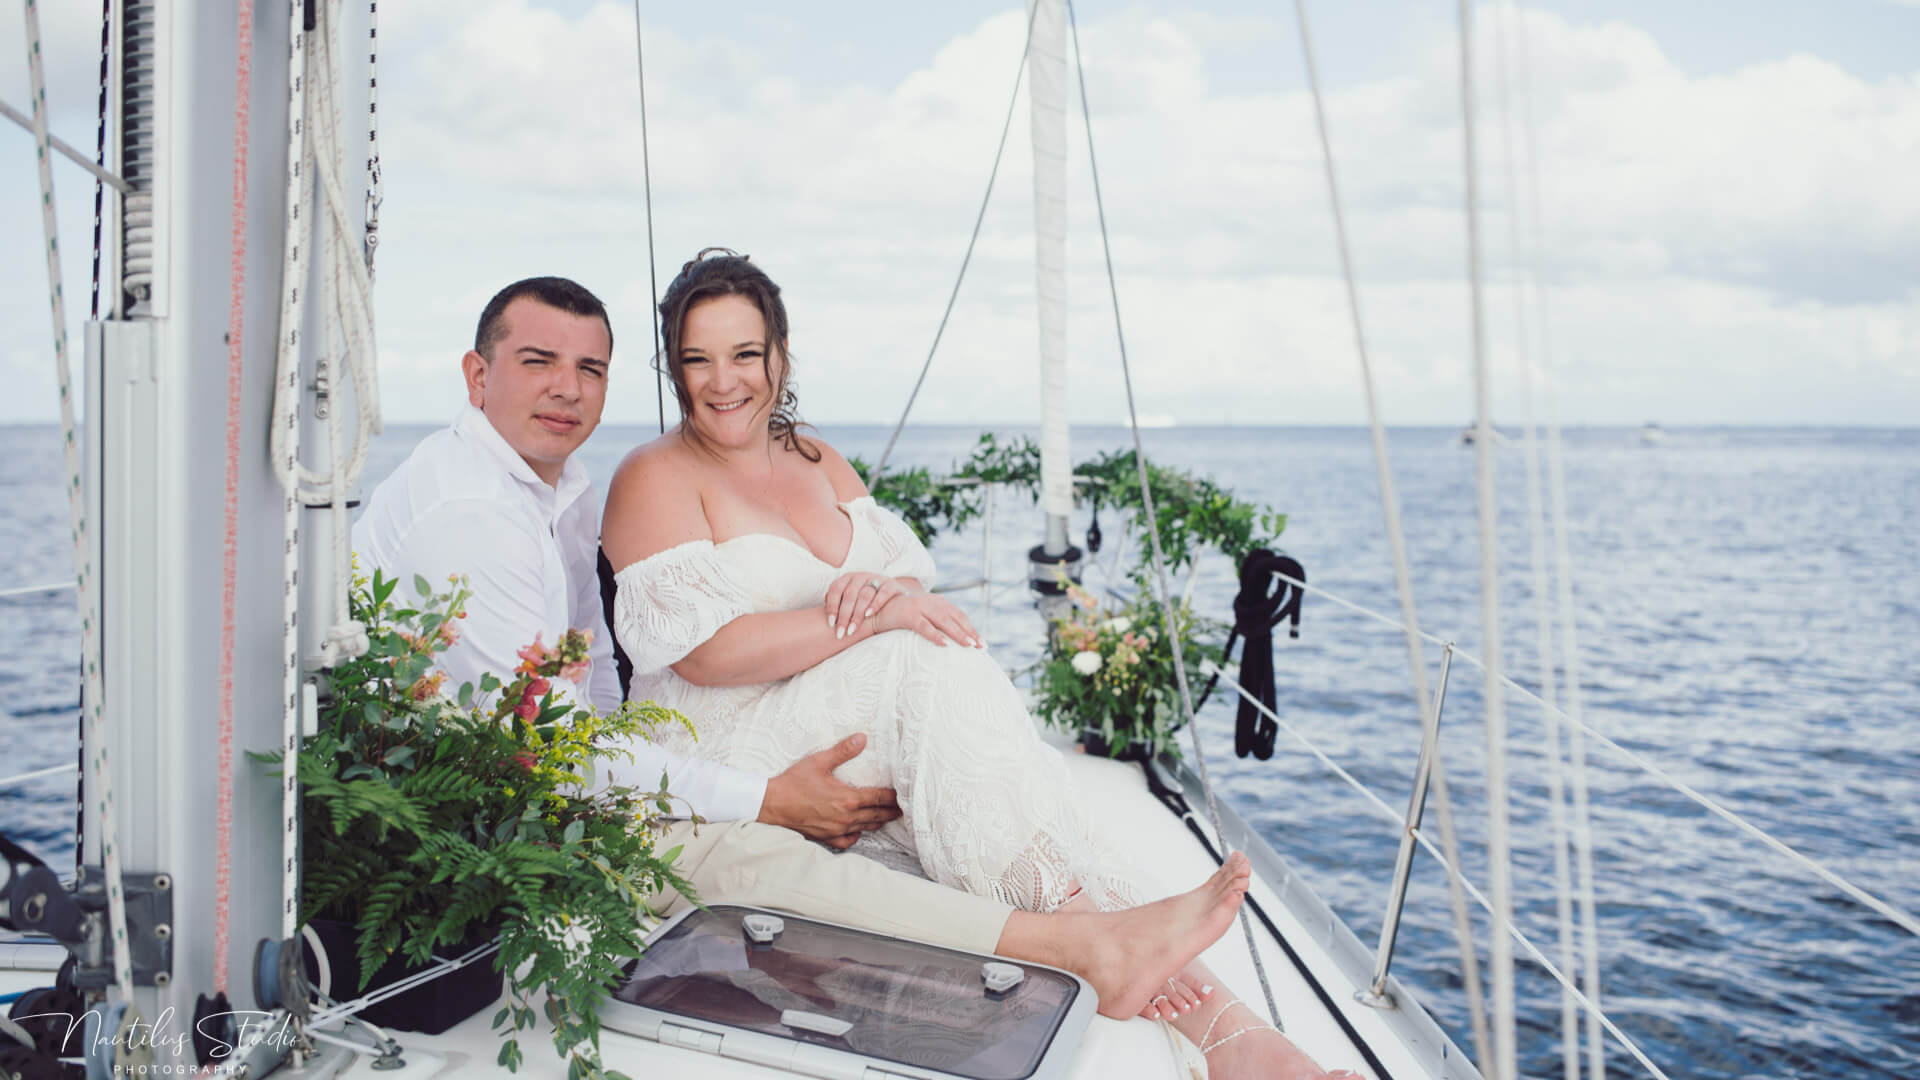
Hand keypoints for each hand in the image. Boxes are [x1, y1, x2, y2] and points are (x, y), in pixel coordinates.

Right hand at [758, 733, 900, 848]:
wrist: (772, 805)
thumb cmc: (794, 782)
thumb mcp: (819, 762)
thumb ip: (843, 751)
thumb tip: (862, 738)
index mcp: (848, 799)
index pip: (880, 798)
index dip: (893, 797)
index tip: (903, 795)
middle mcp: (846, 817)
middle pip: (877, 816)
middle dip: (891, 811)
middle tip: (902, 809)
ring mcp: (837, 829)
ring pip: (865, 828)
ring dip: (878, 822)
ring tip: (886, 817)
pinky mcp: (826, 837)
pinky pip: (848, 841)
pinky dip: (856, 836)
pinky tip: (858, 830)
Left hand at [824, 572, 906, 639]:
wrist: (896, 598)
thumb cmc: (867, 601)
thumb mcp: (851, 598)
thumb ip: (838, 602)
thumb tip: (821, 611)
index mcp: (848, 578)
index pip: (836, 589)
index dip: (832, 606)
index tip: (830, 624)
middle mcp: (861, 576)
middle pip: (849, 595)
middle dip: (844, 616)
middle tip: (841, 633)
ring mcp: (877, 578)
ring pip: (864, 595)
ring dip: (857, 614)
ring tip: (852, 630)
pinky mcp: (892, 585)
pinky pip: (882, 593)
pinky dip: (875, 604)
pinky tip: (869, 615)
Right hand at [867, 590, 982, 648]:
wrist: (877, 609)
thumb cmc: (902, 616)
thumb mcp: (922, 615)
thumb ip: (936, 621)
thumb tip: (954, 638)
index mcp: (937, 602)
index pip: (959, 615)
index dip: (970, 628)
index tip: (981, 642)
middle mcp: (931, 602)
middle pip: (955, 618)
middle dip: (969, 632)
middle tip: (980, 646)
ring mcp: (920, 607)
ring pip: (944, 621)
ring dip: (957, 633)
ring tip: (968, 645)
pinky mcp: (908, 615)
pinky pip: (925, 626)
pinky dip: (935, 635)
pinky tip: (944, 645)